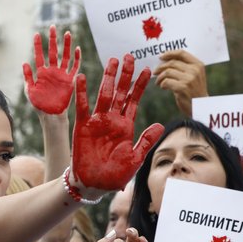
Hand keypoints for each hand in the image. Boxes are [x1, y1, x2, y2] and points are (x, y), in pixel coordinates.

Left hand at [23, 25, 79, 113]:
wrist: (51, 115)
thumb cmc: (39, 104)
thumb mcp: (29, 90)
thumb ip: (28, 77)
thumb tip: (24, 63)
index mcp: (41, 72)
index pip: (39, 55)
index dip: (38, 45)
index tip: (37, 34)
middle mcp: (52, 71)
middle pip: (53, 52)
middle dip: (53, 39)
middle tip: (52, 27)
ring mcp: (61, 75)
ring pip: (65, 56)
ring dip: (66, 45)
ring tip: (67, 33)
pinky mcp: (70, 80)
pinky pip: (74, 67)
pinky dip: (76, 58)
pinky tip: (77, 49)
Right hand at [72, 54, 163, 190]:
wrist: (95, 185)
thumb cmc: (116, 174)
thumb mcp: (135, 158)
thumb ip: (146, 140)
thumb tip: (161, 125)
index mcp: (126, 126)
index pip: (134, 100)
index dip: (140, 85)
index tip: (148, 70)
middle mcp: (112, 120)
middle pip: (119, 92)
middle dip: (125, 75)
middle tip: (129, 56)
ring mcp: (97, 121)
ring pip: (103, 94)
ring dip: (107, 78)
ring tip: (112, 61)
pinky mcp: (82, 126)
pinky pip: (82, 106)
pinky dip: (81, 92)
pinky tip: (81, 78)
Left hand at [153, 50, 207, 116]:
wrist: (201, 106)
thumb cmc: (194, 91)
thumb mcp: (194, 75)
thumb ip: (184, 67)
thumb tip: (165, 60)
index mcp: (198, 65)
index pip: (182, 53)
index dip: (169, 53)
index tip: (161, 57)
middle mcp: (194, 70)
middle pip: (172, 63)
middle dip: (161, 67)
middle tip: (155, 72)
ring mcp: (189, 79)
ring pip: (167, 72)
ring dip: (160, 77)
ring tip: (158, 82)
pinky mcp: (182, 88)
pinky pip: (166, 82)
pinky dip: (162, 84)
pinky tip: (163, 87)